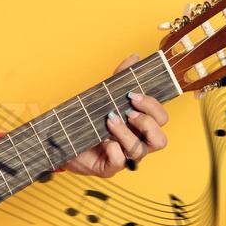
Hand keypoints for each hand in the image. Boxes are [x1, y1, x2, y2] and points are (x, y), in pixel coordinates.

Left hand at [59, 53, 169, 177]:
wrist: (64, 138)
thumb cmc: (90, 119)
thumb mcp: (104, 96)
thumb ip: (120, 78)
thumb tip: (134, 58)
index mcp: (141, 126)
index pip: (162, 119)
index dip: (153, 107)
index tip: (133, 94)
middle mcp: (138, 143)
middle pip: (160, 140)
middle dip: (147, 122)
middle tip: (128, 111)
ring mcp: (125, 157)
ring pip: (140, 150)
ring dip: (126, 133)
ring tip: (110, 121)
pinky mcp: (110, 168)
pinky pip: (120, 161)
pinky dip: (113, 149)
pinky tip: (103, 140)